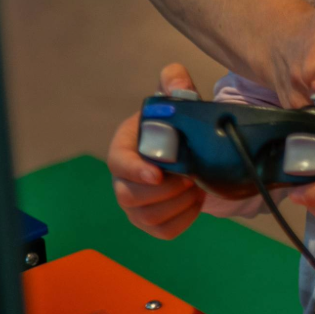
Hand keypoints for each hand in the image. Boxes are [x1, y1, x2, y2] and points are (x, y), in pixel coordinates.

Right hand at [107, 63, 206, 238]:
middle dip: (165, 191)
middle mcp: (123, 178)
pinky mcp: (152, 221)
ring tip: (197, 186)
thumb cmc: (179, 121)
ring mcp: (136, 203)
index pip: (117, 162)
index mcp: (125, 145)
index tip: (158, 173)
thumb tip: (178, 82)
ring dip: (177, 205)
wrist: (193, 146)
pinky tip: (197, 201)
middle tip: (191, 178)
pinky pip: (164, 232)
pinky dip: (184, 219)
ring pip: (147, 217)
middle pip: (129, 197)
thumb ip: (176, 81)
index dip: (134, 171)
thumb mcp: (179, 96)